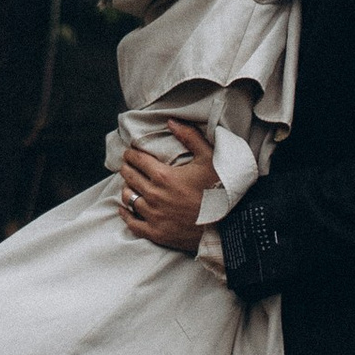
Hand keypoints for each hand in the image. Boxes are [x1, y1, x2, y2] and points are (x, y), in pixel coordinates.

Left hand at [119, 123, 214, 251]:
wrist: (229, 224)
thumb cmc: (220, 189)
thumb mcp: (209, 158)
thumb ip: (190, 137)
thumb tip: (171, 121)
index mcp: (163, 176)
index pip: (137, 160)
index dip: (131, 154)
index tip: (130, 152)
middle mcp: (154, 195)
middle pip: (129, 177)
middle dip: (127, 168)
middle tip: (128, 165)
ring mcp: (154, 216)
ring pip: (128, 198)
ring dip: (127, 188)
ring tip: (129, 184)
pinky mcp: (156, 233)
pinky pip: (132, 223)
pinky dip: (125, 214)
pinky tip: (124, 209)